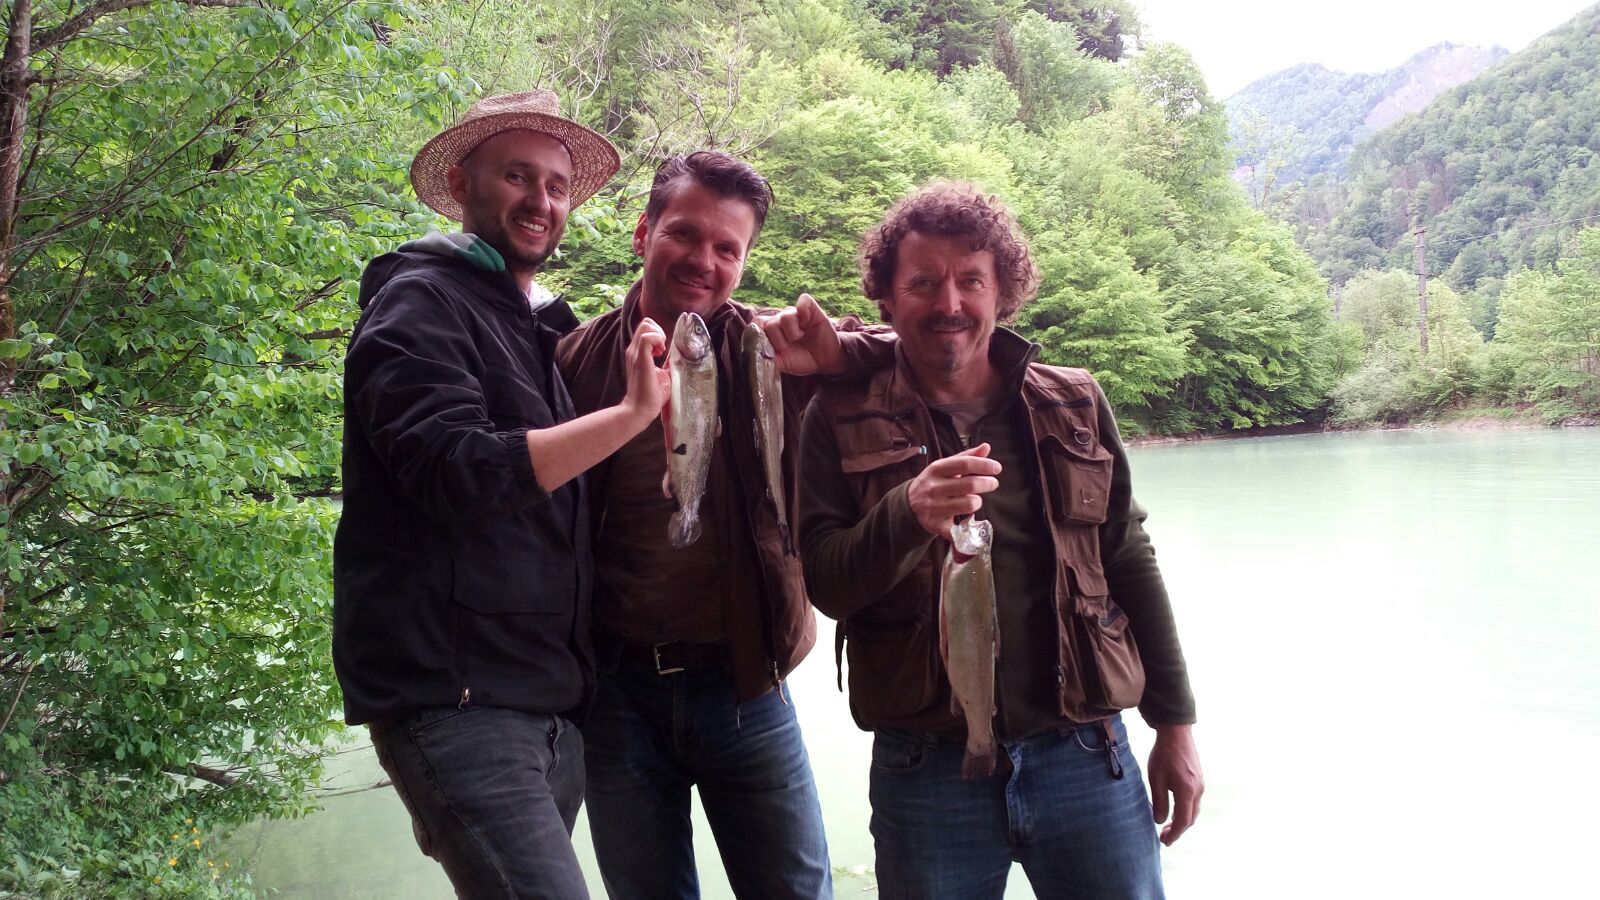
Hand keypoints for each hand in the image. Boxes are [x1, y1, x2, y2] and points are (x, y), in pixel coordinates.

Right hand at [621, 317, 668, 424]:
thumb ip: (668, 361)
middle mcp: (634, 350)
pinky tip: (661, 353)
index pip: (646, 328)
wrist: (640, 409)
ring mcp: (635, 353)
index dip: (657, 332)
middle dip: (659, 330)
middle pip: (645, 323)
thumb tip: (680, 354)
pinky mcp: (640, 359)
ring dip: (659, 334)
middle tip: (663, 348)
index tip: (663, 349)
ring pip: (645, 326)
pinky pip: (647, 337)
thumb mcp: (664, 373)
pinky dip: (657, 339)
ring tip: (661, 351)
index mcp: (638, 352)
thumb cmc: (652, 394)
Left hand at [761, 293, 844, 375]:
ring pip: (785, 316)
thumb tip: (756, 356)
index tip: (772, 350)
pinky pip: (803, 301)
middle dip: (780, 341)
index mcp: (770, 330)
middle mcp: (780, 319)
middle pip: (770, 324)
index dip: (761, 337)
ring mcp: (795, 312)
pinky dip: (804, 311)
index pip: (756, 325)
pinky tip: (807, 323)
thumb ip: (767, 358)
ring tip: (800, 338)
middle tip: (789, 346)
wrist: (824, 361)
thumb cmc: (801, 359)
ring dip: (793, 332)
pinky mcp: (811, 308)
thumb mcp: (781, 363)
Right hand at [905, 444, 1000, 537]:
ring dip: (977, 502)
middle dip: (987, 483)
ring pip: (968, 505)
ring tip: (975, 500)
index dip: (984, 465)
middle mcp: (934, 487)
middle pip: (970, 484)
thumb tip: (986, 447)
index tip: (997, 468)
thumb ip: (967, 457)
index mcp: (936, 469)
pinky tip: (968, 522)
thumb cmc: (933, 482)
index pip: (965, 463)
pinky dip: (966, 529)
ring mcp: (934, 507)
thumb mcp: (945, 466)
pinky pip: (957, 529)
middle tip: (993, 483)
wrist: (908, 504)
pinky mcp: (935, 525)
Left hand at [1148, 724, 1203, 845]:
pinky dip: (1186, 810)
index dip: (1175, 834)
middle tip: (1164, 837)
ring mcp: (1201, 785)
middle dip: (1178, 830)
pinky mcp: (1199, 780)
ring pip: (1194, 810)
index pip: (1183, 821)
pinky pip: (1195, 801)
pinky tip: (1175, 810)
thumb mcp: (1156, 778)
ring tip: (1168, 826)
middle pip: (1191, 818)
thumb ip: (1160, 801)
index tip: (1165, 841)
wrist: (1176, 733)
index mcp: (1187, 791)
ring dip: (1182, 821)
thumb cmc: (1163, 755)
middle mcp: (1198, 790)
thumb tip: (1160, 821)